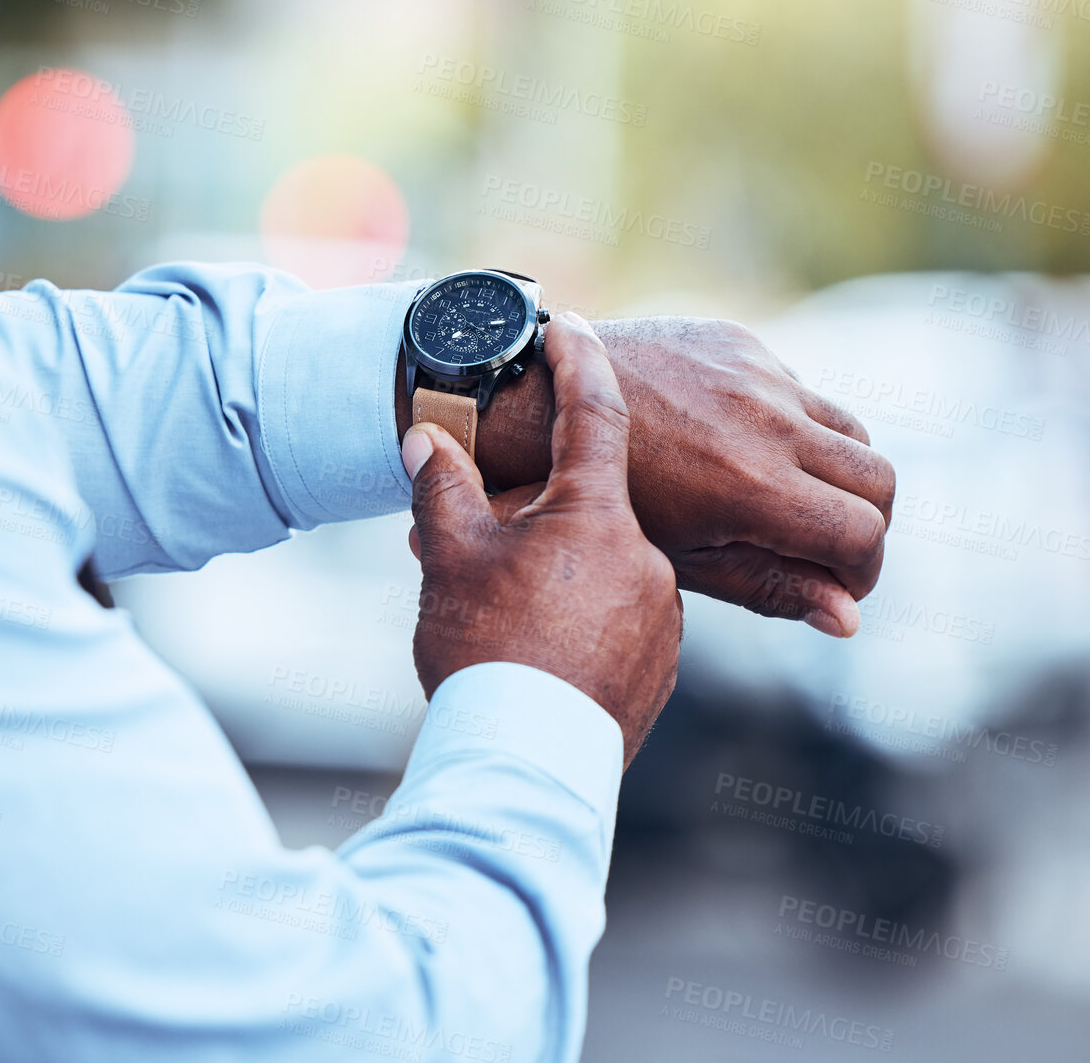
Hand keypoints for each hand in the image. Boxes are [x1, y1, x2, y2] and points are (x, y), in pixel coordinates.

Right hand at [402, 314, 681, 764]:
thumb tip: (426, 439)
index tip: (568, 327)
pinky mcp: (661, 664)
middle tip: (488, 538)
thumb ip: (443, 487)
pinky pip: (621, 615)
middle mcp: (647, 557)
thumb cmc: (487, 651)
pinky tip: (543, 644)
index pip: (595, 413)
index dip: (578, 363)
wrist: (525, 762)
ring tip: (507, 609)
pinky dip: (584, 614)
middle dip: (542, 510)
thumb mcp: (450, 556)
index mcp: (597, 516)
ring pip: (606, 564)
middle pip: (593, 504)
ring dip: (562, 568)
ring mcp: (662, 614)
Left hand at [599, 318, 892, 636]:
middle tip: (829, 548)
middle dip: (868, 523)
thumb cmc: (600, 498)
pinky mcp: (739, 340)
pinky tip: (742, 447)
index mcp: (749, 485)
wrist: (536, 401)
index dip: (862, 572)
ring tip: (790, 500)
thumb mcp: (680, 557)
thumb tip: (848, 618)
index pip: (862, 534)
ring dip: (838, 472)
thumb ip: (770, 586)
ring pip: (851, 429)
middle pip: (879, 478)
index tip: (839, 585)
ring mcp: (755, 373)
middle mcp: (766, 420)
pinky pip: (801, 389)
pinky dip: (793, 425)